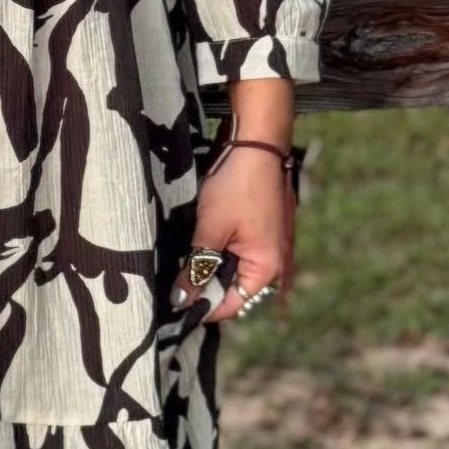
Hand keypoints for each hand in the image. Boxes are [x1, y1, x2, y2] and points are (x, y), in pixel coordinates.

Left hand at [184, 137, 298, 321]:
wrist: (257, 142)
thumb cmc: (238, 185)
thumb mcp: (211, 229)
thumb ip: (197, 267)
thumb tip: (181, 299)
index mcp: (267, 268)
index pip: (230, 305)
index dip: (201, 306)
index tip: (173, 303)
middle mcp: (275, 262)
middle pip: (233, 289)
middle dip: (204, 286)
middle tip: (173, 281)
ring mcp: (271, 246)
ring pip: (234, 270)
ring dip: (210, 267)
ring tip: (184, 260)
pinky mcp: (264, 231)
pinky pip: (240, 252)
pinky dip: (220, 251)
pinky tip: (199, 242)